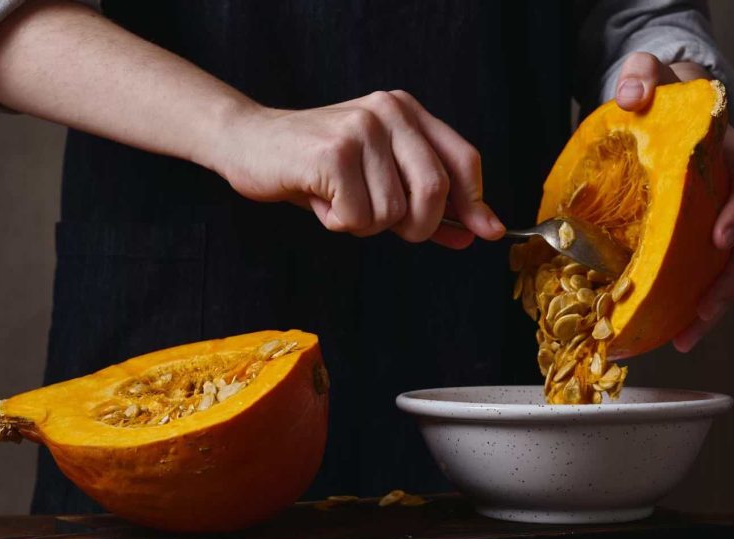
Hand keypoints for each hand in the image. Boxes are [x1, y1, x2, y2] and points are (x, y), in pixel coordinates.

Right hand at [218, 90, 504, 248]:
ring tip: (338, 200)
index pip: (463, 161)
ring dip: (364, 224)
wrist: (249, 142)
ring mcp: (362, 129)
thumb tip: (476, 232)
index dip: (475, 203)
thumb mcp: (376, 178)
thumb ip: (426, 203)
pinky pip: (358, 217)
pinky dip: (338, 223)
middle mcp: (389, 111)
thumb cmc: (314, 165)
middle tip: (378, 222)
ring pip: (393, 213)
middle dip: (415, 226)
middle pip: (435, 191)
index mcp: (406, 111)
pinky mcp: (334, 153)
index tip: (484, 232)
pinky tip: (320, 200)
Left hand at [613, 52, 733, 351]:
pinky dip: (689, 307)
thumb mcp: (651, 77)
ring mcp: (720, 221)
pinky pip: (704, 278)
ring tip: (685, 336)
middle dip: (729, 280)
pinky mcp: (699, 243)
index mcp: (728, 155)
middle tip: (705, 309)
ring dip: (713, 306)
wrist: (663, 112)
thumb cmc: (661, 100)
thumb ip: (642, 76)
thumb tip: (631, 97)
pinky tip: (668, 335)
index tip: (718, 238)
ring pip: (732, 269)